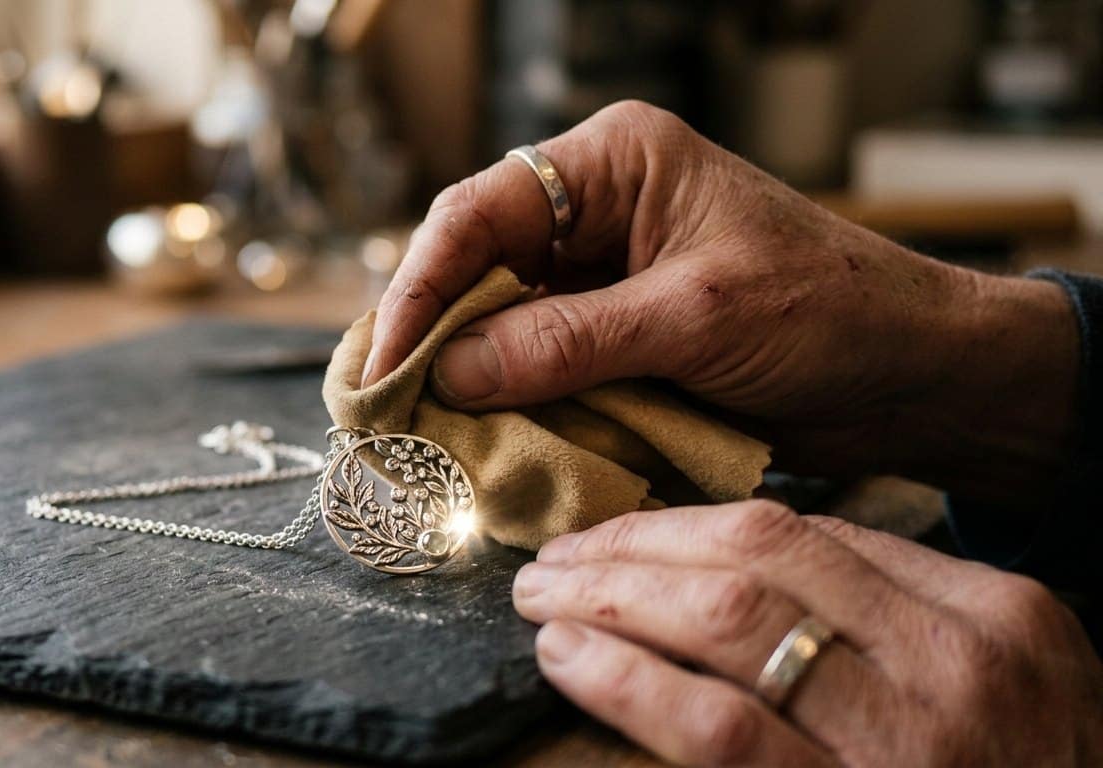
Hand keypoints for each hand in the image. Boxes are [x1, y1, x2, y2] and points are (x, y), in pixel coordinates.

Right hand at [364, 101, 1076, 504]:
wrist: (915, 375)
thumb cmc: (828, 313)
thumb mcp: (693, 320)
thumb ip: (567, 342)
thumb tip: (449, 374)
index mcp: (614, 164)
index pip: (480, 212)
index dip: (422, 287)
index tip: (385, 362)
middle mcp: (597, 211)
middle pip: (477, 268)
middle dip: (435, 338)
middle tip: (383, 408)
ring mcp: (604, 277)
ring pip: (501, 324)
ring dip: (469, 380)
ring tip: (420, 436)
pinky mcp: (617, 336)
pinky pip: (541, 367)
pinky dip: (516, 406)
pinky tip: (485, 441)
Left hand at [512, 500, 1102, 766]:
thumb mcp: (985, 685)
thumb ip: (884, 619)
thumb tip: (727, 567)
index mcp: (995, 614)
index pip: (807, 534)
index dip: (686, 527)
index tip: (618, 536)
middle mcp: (958, 662)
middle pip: (757, 558)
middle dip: (636, 547)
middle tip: (558, 557)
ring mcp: (912, 739)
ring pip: (730, 622)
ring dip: (614, 599)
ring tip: (547, 599)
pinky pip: (721, 730)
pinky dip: (629, 681)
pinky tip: (568, 657)